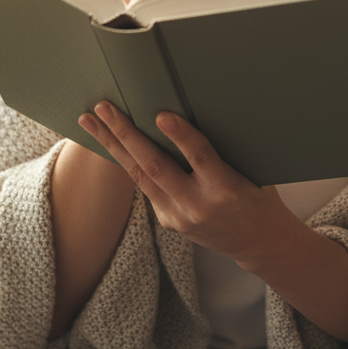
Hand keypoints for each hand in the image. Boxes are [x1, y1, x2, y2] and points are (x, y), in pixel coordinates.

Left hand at [77, 102, 291, 263]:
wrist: (256, 240)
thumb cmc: (257, 192)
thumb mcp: (252, 169)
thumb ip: (225, 147)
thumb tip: (193, 109)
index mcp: (227, 189)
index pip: (199, 157)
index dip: (180, 135)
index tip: (161, 114)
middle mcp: (198, 206)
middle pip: (155, 166)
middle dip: (126, 134)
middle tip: (105, 107)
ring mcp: (179, 217)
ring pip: (139, 176)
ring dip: (112, 145)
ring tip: (90, 120)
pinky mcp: (168, 222)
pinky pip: (144, 186)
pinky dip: (126, 160)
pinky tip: (109, 141)